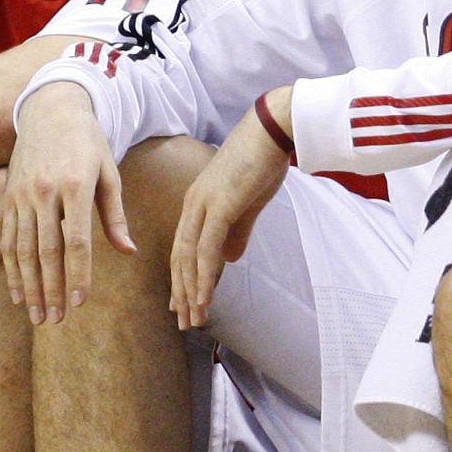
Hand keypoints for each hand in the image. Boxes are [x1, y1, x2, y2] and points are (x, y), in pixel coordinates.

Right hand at [3, 84, 134, 325]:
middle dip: (51, 289)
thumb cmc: (88, 143)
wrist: (50, 109)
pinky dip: (12, 269)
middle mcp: (45, 192)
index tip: (80, 302)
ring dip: (30, 286)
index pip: (75, 240)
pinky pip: (7, 239)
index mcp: (76, 186)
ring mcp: (22, 195)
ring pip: (22, 250)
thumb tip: (128, 252)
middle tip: (56, 320)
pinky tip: (19, 292)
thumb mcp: (109, 173)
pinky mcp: (9, 197)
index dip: (77, 274)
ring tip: (38, 315)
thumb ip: (114, 215)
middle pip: (46, 251)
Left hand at [169, 87, 293, 329]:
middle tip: (185, 321)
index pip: (183, 247)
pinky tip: (204, 295)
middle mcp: (194, 204)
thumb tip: (230, 258)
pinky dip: (203, 274)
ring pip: (189, 256)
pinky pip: (207, 247)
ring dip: (191, 290)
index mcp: (198, 202)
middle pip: (180, 256)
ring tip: (194, 317)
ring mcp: (205, 204)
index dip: (182, 277)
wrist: (272, 129)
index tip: (182, 303)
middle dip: (182, 291)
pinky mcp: (220, 205)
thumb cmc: (262, 160)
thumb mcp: (249, 202)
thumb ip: (238, 231)